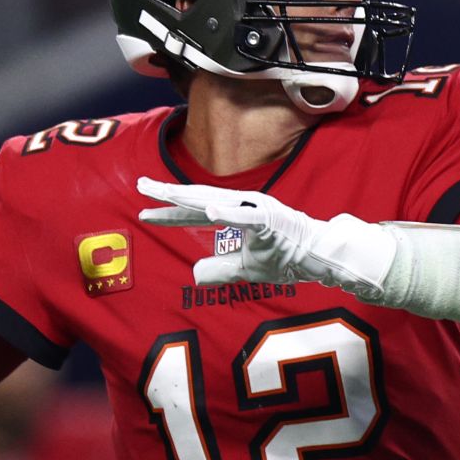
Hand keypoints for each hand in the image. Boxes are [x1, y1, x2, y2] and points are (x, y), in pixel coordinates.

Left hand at [136, 177, 395, 294]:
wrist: (318, 256)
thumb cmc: (284, 257)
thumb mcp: (245, 270)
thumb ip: (220, 270)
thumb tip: (194, 273)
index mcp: (235, 215)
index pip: (195, 213)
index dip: (169, 213)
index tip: (144, 212)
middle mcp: (242, 206)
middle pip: (199, 199)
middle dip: (169, 194)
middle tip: (141, 186)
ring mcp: (256, 210)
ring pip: (217, 200)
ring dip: (191, 198)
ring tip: (165, 194)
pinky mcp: (271, 219)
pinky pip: (246, 217)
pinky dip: (227, 212)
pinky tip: (208, 209)